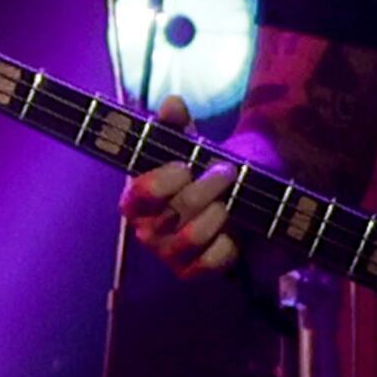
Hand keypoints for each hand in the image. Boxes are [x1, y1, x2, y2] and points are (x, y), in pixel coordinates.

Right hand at [119, 94, 242, 277]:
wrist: (239, 204)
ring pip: (190, 238)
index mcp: (137, 200)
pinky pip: (210, 262)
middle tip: (227, 172)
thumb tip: (172, 103)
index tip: (187, 165)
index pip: (138, 196)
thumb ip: (177, 126)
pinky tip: (235, 232)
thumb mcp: (192, 146)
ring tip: (231, 202)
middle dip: (206, 188)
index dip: (164, 181)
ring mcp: (169, 254)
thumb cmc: (205, 174)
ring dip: (218, 214)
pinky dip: (228, 245)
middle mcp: (146, 230)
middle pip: (172, 212)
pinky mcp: (194, 273)